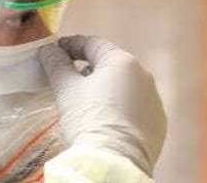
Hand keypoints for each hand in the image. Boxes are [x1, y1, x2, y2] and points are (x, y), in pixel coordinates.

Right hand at [38, 36, 166, 175]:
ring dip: (105, 88)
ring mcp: (154, 101)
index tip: (55, 52)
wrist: (114, 163)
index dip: (71, 45)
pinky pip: (135, 107)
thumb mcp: (66, 89)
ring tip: (85, 101)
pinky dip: (120, 107)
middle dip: (88, 68)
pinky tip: (106, 119)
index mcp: (122, 61)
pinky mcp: (158, 123)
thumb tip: (48, 50)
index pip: (93, 44)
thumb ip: (56, 64)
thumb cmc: (89, 119)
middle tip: (68, 77)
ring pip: (124, 86)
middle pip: (110, 64)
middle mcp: (144, 76)